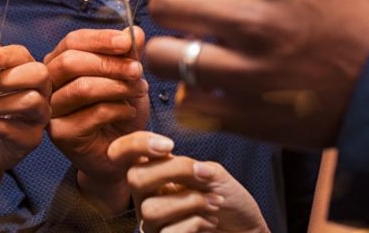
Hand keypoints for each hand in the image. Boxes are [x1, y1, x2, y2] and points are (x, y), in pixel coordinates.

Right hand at [43, 27, 149, 212]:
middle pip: (71, 62)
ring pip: (82, 88)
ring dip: (117, 86)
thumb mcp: (128, 78)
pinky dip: (118, 109)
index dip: (100, 39)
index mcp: (60, 63)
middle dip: (110, 63)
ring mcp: (51, 110)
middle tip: (138, 70)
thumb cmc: (120, 113)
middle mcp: (50, 85)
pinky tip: (130, 112)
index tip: (128, 41)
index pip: (72, 41)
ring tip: (140, 90)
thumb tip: (134, 30)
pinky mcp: (61, 134)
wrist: (121, 154)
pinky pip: (92, 113)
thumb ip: (128, 55)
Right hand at [109, 132, 269, 232]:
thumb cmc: (228, 202)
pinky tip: (210, 223)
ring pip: (151, 209)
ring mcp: (152, 224)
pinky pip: (169, 232)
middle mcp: (146, 198)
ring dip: (190, 202)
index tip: (169, 146)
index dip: (135, 144)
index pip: (121, 153)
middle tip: (203, 176)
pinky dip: (196, 223)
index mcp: (153, 173)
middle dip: (173, 171)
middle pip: (134, 178)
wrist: (246, 230)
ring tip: (214, 203)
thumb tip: (168, 160)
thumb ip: (188, 166)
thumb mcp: (212, 174)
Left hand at [144, 0, 368, 147]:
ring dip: (170, 56)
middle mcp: (253, 21)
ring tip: (188, 59)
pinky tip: (210, 92)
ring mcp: (246, 71)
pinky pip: (185, 102)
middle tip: (180, 23)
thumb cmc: (350, 31)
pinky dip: (191, 98)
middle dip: (166, 13)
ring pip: (162, 57)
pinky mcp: (245, 115)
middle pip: (164, 6)